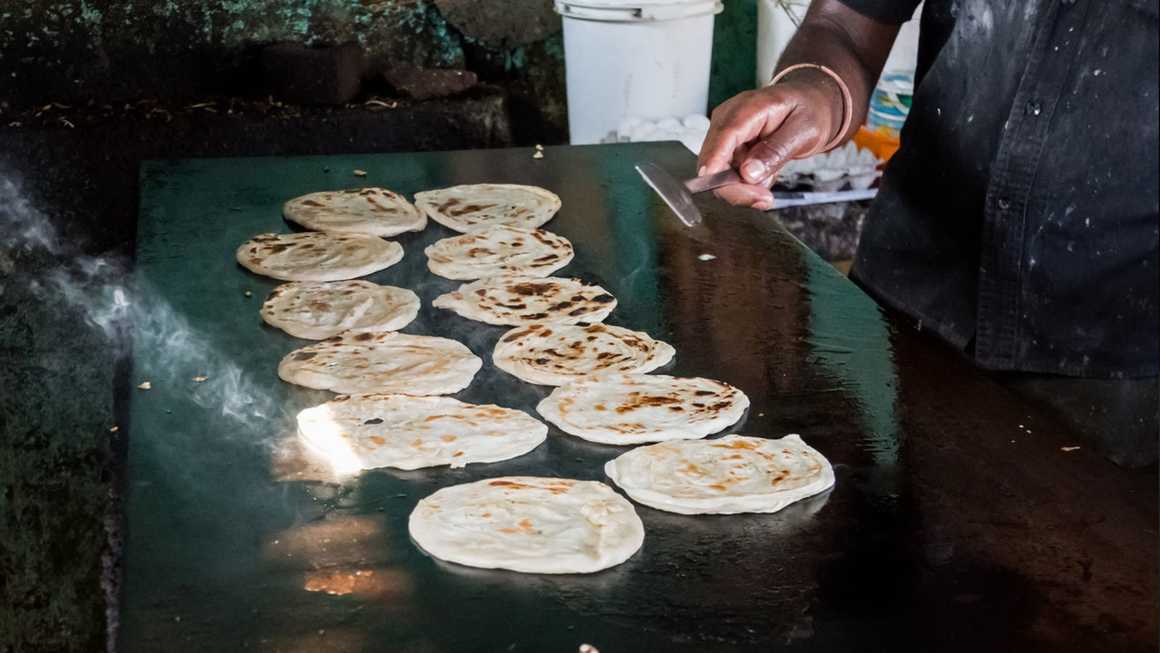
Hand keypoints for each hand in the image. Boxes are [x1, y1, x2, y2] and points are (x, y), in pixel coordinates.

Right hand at [697, 69, 844, 208]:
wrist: (811, 103)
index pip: (722, 141)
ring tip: (770, 181)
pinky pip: (727, 176)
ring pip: (718, 175)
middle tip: (766, 199)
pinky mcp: (727, 149)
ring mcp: (725, 136)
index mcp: (746, 109)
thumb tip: (748, 174)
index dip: (719, 170)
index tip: (734, 192)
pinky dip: (745, 184)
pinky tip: (764, 173)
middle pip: (713, 164)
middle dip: (736, 188)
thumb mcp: (804, 130)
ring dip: (743, 188)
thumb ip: (776, 151)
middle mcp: (727, 121)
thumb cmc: (809, 110)